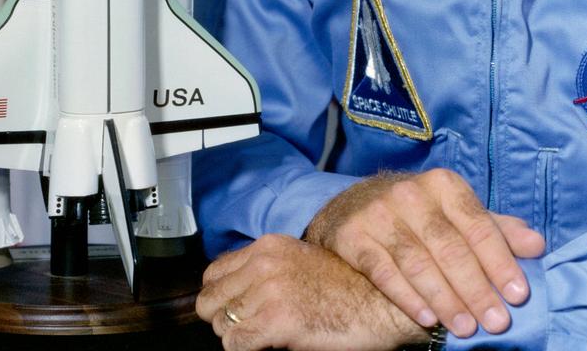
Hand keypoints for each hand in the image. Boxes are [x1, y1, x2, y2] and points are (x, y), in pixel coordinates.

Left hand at [197, 233, 427, 350]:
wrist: (377, 300)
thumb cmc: (344, 285)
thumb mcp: (299, 261)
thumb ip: (266, 268)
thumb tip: (235, 291)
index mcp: (267, 246)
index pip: (213, 273)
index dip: (219, 296)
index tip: (232, 310)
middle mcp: (263, 263)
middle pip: (209, 299)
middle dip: (222, 318)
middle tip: (245, 329)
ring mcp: (268, 291)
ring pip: (221, 324)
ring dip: (236, 336)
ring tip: (262, 336)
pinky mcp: (276, 320)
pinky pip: (235, 344)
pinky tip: (268, 346)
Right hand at [304, 169, 544, 339]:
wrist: (356, 206)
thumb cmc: (420, 214)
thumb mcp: (457, 213)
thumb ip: (496, 229)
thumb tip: (537, 245)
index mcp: (443, 184)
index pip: (477, 224)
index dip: (500, 261)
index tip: (519, 294)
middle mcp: (411, 193)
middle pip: (449, 247)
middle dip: (476, 288)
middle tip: (496, 322)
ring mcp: (380, 213)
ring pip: (417, 262)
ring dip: (445, 299)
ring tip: (466, 328)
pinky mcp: (353, 235)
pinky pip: (383, 272)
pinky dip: (407, 297)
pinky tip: (427, 319)